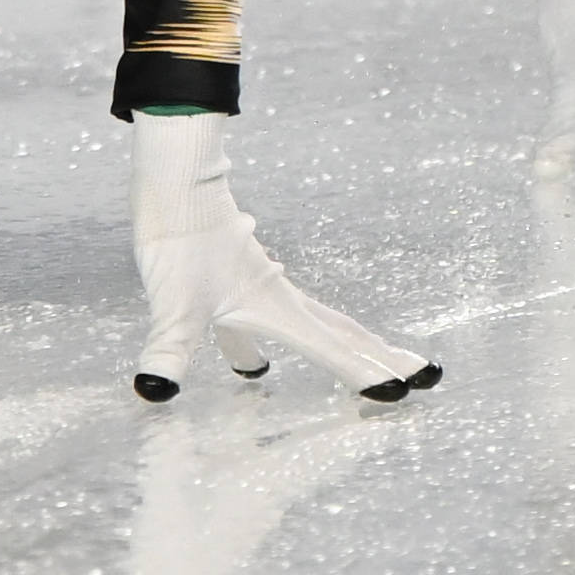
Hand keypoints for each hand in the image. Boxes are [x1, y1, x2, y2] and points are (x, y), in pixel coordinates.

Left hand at [130, 112, 437, 403]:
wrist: (175, 182)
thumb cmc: (179, 242)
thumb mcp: (173, 306)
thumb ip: (169, 350)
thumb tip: (155, 391)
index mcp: (276, 307)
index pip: (331, 349)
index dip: (363, 373)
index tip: (402, 392)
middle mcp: (277, 294)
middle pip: (339, 331)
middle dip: (376, 354)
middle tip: (418, 373)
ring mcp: (260, 278)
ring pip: (311, 317)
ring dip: (340, 341)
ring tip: (360, 358)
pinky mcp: (238, 267)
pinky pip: (275, 306)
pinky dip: (290, 324)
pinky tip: (264, 327)